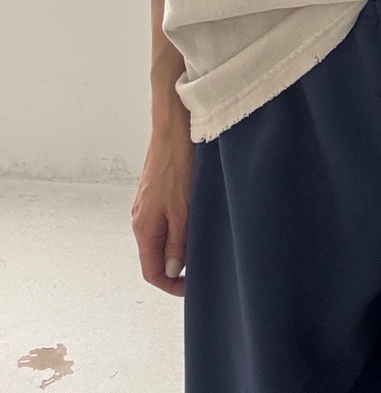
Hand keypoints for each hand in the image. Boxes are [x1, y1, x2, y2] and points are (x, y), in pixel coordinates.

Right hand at [130, 112, 193, 297]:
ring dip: (179, 246)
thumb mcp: (181, 210)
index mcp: (143, 228)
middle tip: (202, 265)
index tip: (192, 287)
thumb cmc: (176, 166)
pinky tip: (197, 219)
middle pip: (155, 255)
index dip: (171, 284)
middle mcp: (140, 219)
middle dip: (177, 266)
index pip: (151, 271)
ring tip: (203, 242)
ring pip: (162, 237)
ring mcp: (147, 205)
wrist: (172, 129)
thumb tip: (172, 271)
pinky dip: (179, 228)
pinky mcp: (156, 192)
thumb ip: (177, 243)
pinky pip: (165, 220)